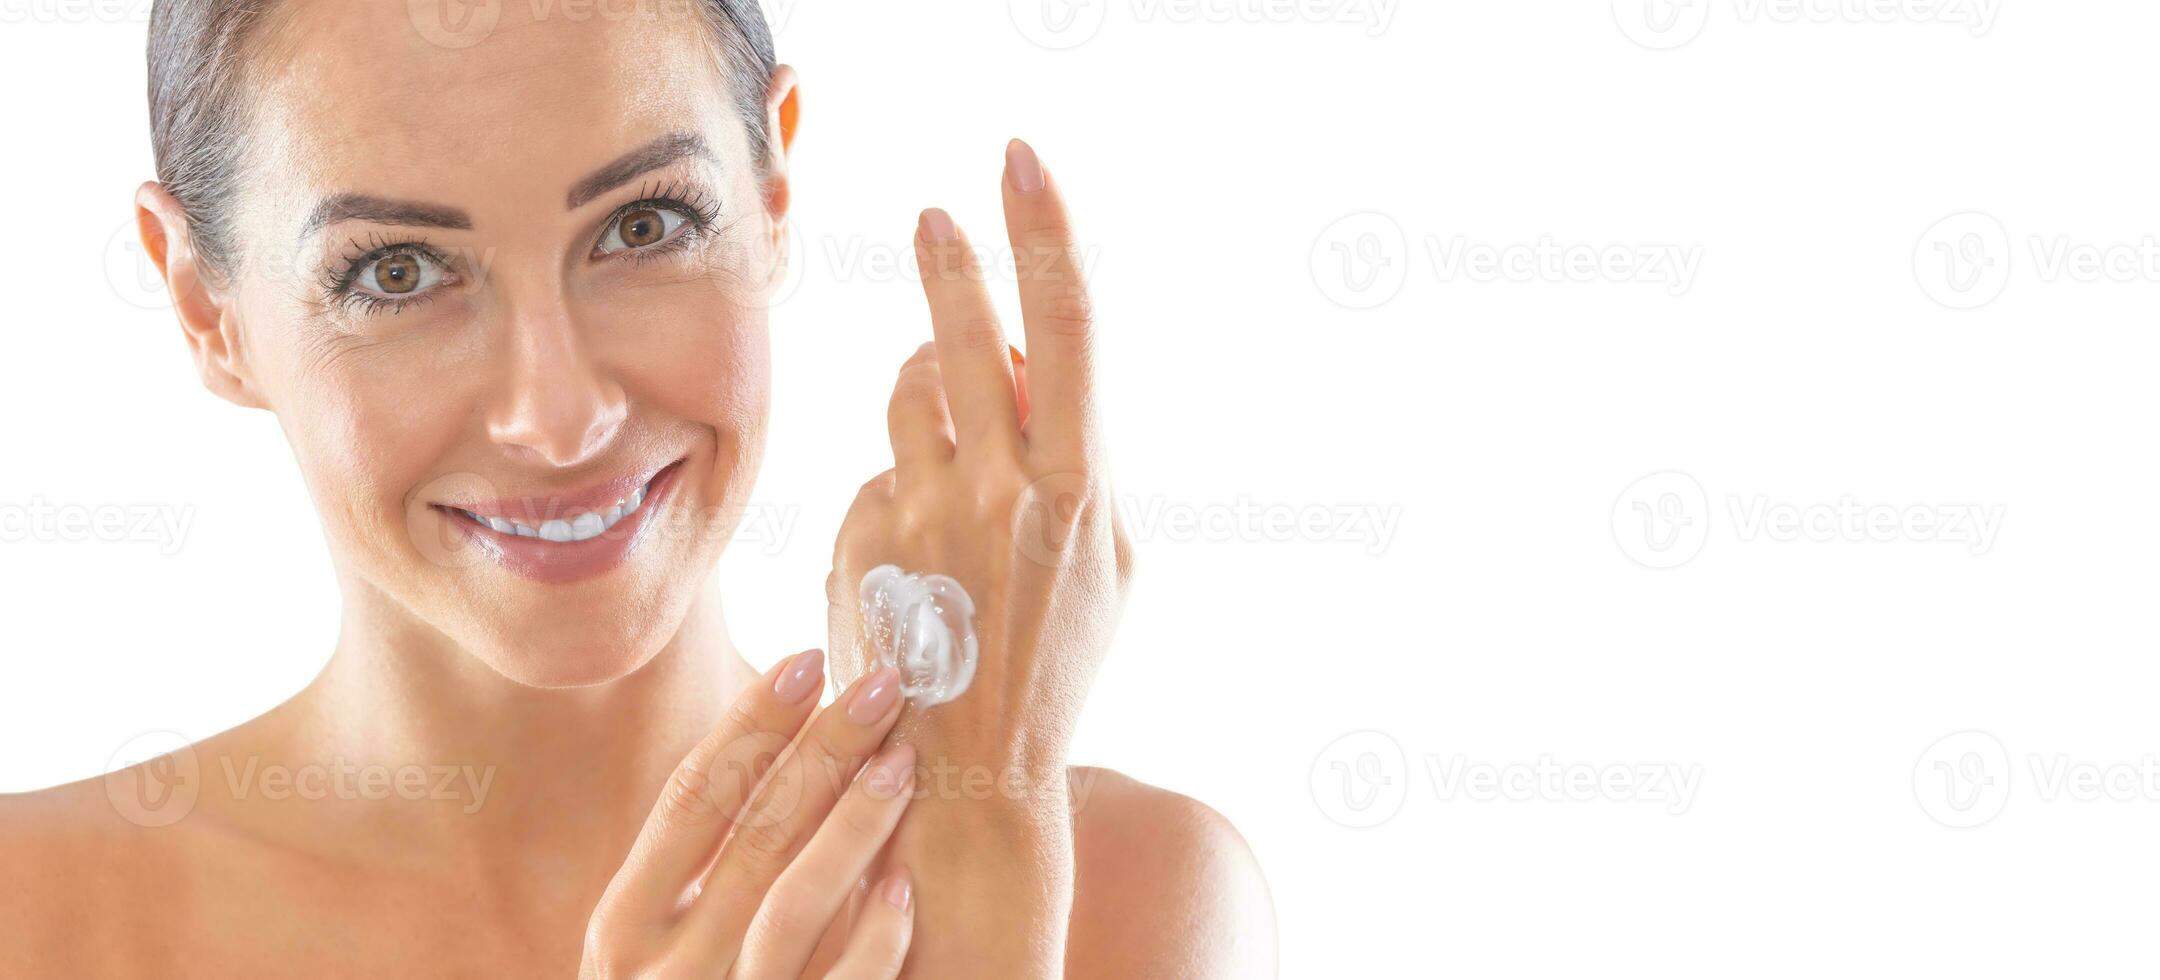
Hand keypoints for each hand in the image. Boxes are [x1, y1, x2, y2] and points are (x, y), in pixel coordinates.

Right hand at [580, 649, 918, 978]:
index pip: (689, 800)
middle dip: (819, 749)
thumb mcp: (661, 949)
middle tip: (882, 683)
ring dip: (851, 826)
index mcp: (623, 931)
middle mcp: (662, 974)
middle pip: (748, 836)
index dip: (749, 724)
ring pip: (788, 907)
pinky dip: (869, 944)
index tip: (808, 656)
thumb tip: (774, 736)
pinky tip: (906, 891)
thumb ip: (699, 870)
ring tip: (904, 760)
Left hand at [826, 139, 1132, 780]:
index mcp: (1076, 488)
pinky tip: (919, 557)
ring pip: (909, 394)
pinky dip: (902, 486)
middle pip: (961, 333)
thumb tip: (1013, 364)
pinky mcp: (858, 537)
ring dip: (930, 398)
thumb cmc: (1054, 655)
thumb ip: (1075, 452)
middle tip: (933, 214)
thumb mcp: (1107, 556)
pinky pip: (879, 468)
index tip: (1021, 163)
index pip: (1061, 327)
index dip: (1044, 232)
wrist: (972, 774)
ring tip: (958, 466)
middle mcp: (995, 491)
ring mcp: (919, 514)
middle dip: (950, 262)